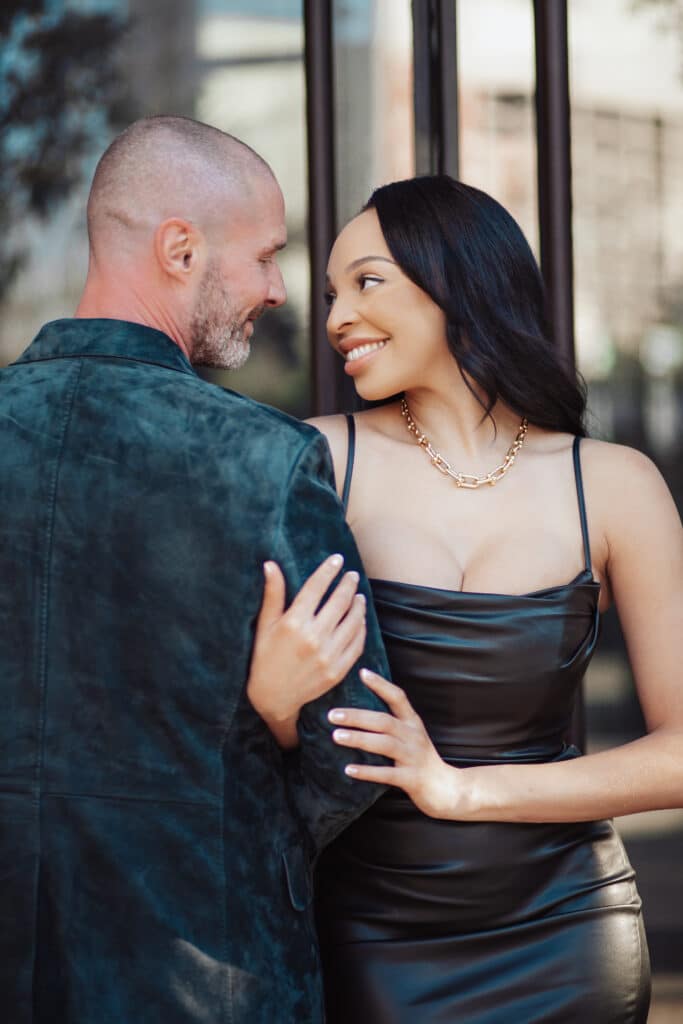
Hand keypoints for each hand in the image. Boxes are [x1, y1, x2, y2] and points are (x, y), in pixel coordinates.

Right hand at [247, 554, 366, 728]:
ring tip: (359, 595)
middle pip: (339, 601)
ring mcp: (328, 655)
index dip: (328, 570)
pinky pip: (357, 644)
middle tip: (352, 575)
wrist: (273, 698)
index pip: (316, 587)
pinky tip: (360, 620)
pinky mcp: (338, 670)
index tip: (337, 559)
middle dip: (348, 584)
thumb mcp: (265, 625)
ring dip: (358, 604)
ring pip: (352, 621)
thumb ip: (273, 594)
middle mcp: (313, 637)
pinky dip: (361, 628)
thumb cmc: (264, 658)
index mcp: (293, 623)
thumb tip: (270, 564)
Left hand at [329, 669, 462, 817]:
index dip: (381, 684)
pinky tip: (349, 770)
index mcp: (412, 723)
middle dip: (357, 716)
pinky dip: (367, 771)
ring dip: (359, 739)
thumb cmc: (420, 760)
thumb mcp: (411, 736)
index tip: (362, 672)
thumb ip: (391, 723)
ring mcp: (414, 757)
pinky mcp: (412, 779)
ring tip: (336, 736)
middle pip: (384, 721)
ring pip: (385, 744)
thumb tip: (358, 711)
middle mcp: (414, 736)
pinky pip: (387, 774)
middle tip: (332, 715)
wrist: (447, 789)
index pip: (398, 697)